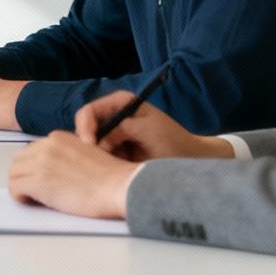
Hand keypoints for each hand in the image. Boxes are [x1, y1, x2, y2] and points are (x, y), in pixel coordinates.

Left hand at [7, 131, 136, 219]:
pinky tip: (31, 202)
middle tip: (34, 191)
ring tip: (33, 198)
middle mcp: (46, 146)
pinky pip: (15, 188)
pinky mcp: (39, 182)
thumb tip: (53, 169)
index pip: (33, 150)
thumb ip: (67, 155)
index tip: (42, 179)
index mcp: (58, 137)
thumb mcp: (86, 153)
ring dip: (20, 186)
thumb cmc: (110, 177)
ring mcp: (41, 163)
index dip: (35, 167)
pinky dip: (19, 196)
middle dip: (24, 175)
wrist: (119, 186)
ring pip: (13, 173)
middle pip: (19, 160)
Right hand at [73, 90, 232, 161]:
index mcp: (120, 103)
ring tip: (118, 167)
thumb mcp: (148, 130)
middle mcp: (114, 117)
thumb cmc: (174, 141)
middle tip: (104, 162)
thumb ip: (122, 128)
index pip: (88, 112)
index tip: (90, 146)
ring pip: (93, 148)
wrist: (191, 161)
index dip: (84, 128)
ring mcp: (115, 136)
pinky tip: (120, 171)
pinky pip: (102, 159)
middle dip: (92, 147)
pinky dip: (107, 166)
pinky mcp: (118, 153)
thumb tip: (100, 139)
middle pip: (86, 131)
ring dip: (100, 158)